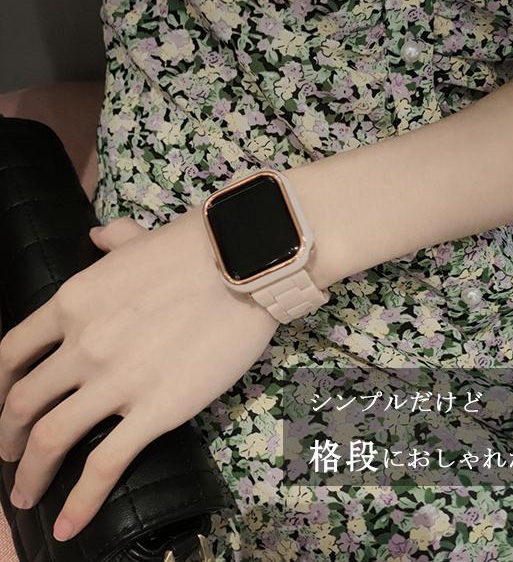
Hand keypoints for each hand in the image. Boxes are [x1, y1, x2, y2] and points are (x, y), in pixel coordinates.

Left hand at [0, 207, 278, 540]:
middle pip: (23, 403)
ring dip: (30, 475)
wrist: (241, 266)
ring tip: (26, 496)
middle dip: (8, 437)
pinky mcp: (154, 411)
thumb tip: (98, 235)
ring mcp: (115, 382)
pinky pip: (103, 466)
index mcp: (71, 303)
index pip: (13, 352)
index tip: (5, 403)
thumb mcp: (139, 238)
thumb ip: (111, 241)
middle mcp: (82, 346)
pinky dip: (79, 501)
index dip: (1, 385)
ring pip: (51, 440)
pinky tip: (68, 524)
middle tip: (10, 456)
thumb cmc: (193, 249)